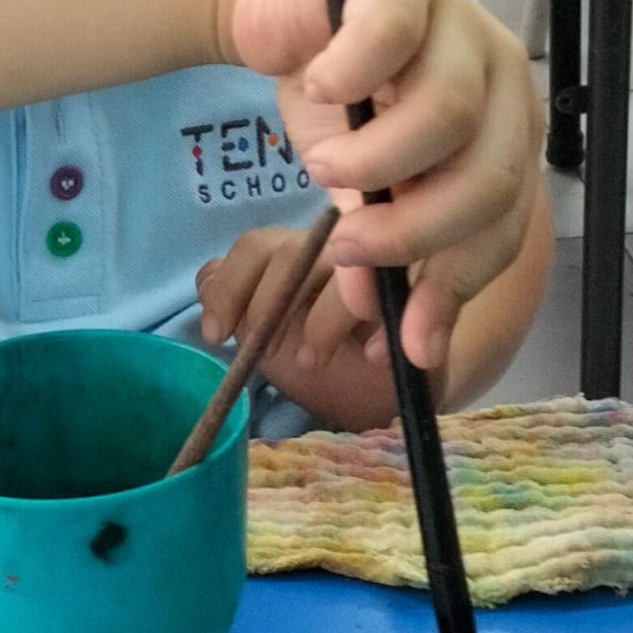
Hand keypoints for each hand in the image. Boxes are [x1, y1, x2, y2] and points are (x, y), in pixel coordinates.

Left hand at [196, 223, 397, 428]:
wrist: (385, 387)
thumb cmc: (322, 350)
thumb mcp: (266, 331)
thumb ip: (235, 298)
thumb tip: (208, 282)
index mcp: (294, 250)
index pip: (254, 248)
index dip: (229, 288)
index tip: (215, 335)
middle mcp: (335, 244)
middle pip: (291, 254)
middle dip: (269, 307)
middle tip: (268, 355)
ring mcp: (381, 263)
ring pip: (342, 271)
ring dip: (322, 321)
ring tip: (314, 361)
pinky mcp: (424, 293)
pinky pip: (399, 300)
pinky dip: (381, 330)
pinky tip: (372, 357)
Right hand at [226, 0, 543, 372]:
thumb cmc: (340, 94)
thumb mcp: (362, 185)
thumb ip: (384, 248)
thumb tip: (390, 336)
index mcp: (504, 136)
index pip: (503, 225)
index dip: (454, 288)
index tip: (401, 342)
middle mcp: (499, 81)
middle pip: (488, 177)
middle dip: (415, 234)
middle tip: (347, 250)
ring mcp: (456, 25)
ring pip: (448, 114)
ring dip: (374, 163)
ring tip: (320, 169)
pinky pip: (389, 38)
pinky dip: (348, 76)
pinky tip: (316, 88)